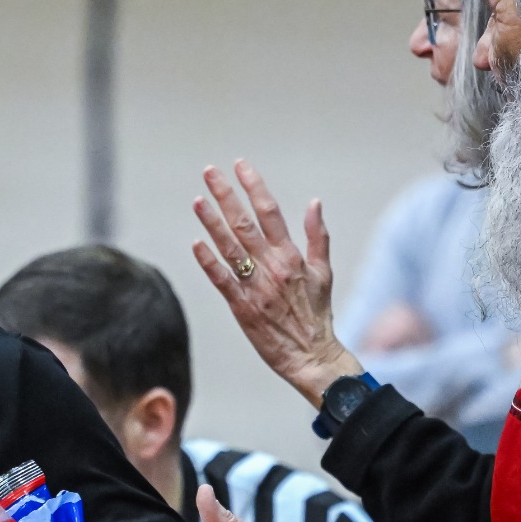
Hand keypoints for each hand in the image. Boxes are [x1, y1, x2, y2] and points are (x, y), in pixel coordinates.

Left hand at [188, 160, 362, 407]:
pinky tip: (196, 243)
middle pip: (245, 223)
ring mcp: (255, 287)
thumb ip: (316, 237)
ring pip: (229, 248)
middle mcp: (272, 267)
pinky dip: (209, 262)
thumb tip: (314, 203)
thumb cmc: (317, 315)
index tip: (240, 165)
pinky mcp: (242, 308)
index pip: (270, 212)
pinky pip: (222, 281)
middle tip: (209, 172)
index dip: (254, 186)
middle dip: (226, 195)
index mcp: (291, 256)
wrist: (312, 356)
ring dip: (212, 222)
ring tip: (197, 200)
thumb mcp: (324, 273)